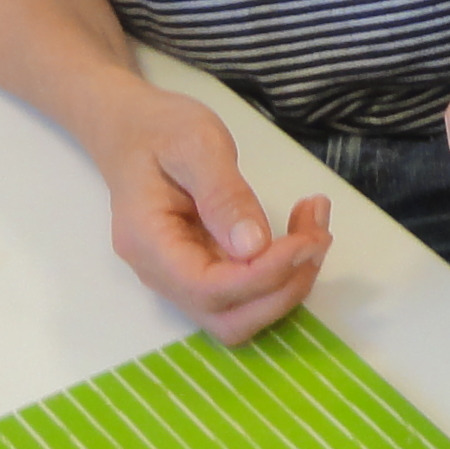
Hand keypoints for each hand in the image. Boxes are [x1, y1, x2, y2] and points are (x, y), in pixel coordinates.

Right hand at [89, 79, 330, 341]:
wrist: (132, 129)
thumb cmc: (158, 129)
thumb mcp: (195, 144)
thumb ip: (224, 195)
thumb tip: (253, 247)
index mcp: (148, 242)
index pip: (208, 288)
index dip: (264, 275)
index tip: (305, 240)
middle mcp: (160, 274)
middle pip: (228, 319)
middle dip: (283, 287)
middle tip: (317, 235)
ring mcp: (180, 279)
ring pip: (241, 314)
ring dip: (288, 283)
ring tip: (315, 229)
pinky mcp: (203, 271)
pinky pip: (245, 293)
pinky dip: (281, 273)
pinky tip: (300, 233)